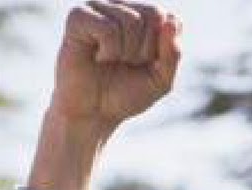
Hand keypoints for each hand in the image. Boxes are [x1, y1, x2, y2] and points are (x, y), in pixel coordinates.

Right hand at [56, 4, 182, 130]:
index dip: (158, 49)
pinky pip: (108, 28)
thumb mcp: (159, 82)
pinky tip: (97, 59)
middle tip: (123, 65)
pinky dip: (108, 50)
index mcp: (141, 13)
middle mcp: (121, 5)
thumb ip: (173, 54)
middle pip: (152, 14)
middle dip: (142, 50)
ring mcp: (99, 7)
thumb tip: (170, 22)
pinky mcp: (78, 17)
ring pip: (130, 21)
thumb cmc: (122, 96)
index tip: (140, 65)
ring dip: (124, 52)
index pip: (166, 17)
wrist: (89, 117)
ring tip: (109, 62)